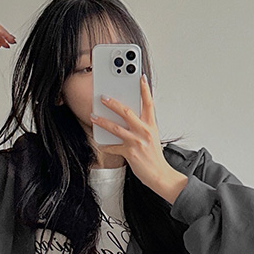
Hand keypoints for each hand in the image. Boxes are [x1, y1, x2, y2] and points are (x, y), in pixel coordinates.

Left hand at [90, 75, 175, 194]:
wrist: (160, 175)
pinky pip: (113, 147)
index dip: (145, 89)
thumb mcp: (152, 137)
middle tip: (103, 97)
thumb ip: (142, 126)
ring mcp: (137, 142)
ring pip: (115, 128)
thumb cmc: (154, 157)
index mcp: (151, 125)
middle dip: (112, 103)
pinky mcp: (130, 153)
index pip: (149, 103)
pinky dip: (105, 145)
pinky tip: (100, 142)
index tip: (140, 78)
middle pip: (126, 112)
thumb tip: (128, 117)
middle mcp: (144, 131)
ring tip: (93, 117)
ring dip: (102, 121)